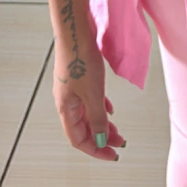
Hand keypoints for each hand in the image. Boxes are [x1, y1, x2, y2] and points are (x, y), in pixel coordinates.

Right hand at [53, 42, 124, 161]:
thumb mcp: (93, 93)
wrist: (75, 31)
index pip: (78, 139)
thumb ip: (97, 119)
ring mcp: (71, 89)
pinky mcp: (78, 77)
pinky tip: (109, 109)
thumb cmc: (81, 60)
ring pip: (87, 114)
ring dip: (102, 124)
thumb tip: (100, 140)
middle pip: (84, 128)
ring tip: (117, 130)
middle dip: (102, 138)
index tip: (113, 155)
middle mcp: (66, 101)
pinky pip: (89, 100)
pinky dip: (100, 107)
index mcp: (66, 108)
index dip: (95, 150)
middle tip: (120, 143)